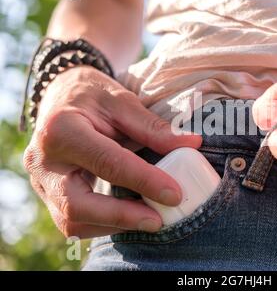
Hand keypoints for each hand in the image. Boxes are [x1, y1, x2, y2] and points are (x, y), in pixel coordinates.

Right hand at [23, 66, 201, 237]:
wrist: (60, 98)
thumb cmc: (92, 96)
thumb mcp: (122, 101)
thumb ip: (153, 127)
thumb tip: (192, 144)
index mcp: (62, 130)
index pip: (107, 162)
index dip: (144, 181)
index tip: (174, 194)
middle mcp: (44, 161)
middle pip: (77, 205)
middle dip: (121, 217)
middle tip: (157, 220)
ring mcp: (41, 182)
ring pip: (72, 221)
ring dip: (114, 224)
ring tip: (148, 217)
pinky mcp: (48, 194)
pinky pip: (72, 221)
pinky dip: (104, 224)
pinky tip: (129, 214)